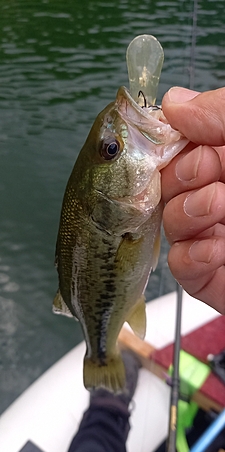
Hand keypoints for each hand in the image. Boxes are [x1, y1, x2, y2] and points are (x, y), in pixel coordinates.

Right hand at [161, 87, 224, 313]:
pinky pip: (180, 264)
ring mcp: (217, 234)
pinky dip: (191, 255)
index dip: (176, 144)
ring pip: (171, 222)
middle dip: (183, 176)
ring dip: (187, 212)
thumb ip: (222, 113)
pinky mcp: (213, 273)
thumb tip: (174, 103)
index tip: (192, 143)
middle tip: (212, 173)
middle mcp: (223, 194)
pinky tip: (218, 249)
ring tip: (220, 207)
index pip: (183, 147)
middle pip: (171, 184)